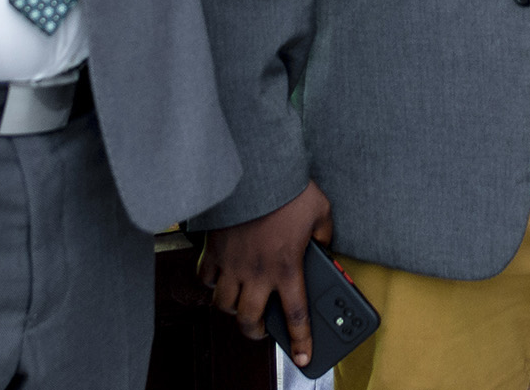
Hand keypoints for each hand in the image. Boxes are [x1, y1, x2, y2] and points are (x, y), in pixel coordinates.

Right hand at [198, 181, 334, 366]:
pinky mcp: (214, 250)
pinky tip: (219, 278)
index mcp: (288, 267)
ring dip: (232, 310)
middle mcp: (258, 272)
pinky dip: (210, 283)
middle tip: (262, 328)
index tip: (304, 358)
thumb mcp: (321, 210)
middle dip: (255, 332)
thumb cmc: (288, 189)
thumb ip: (324, 233)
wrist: (255, 170)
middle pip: (249, 320)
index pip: (296, 315)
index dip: (300, 341)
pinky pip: (205, 278)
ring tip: (240, 304)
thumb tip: (323, 243)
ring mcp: (232, 264)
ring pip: (224, 305)